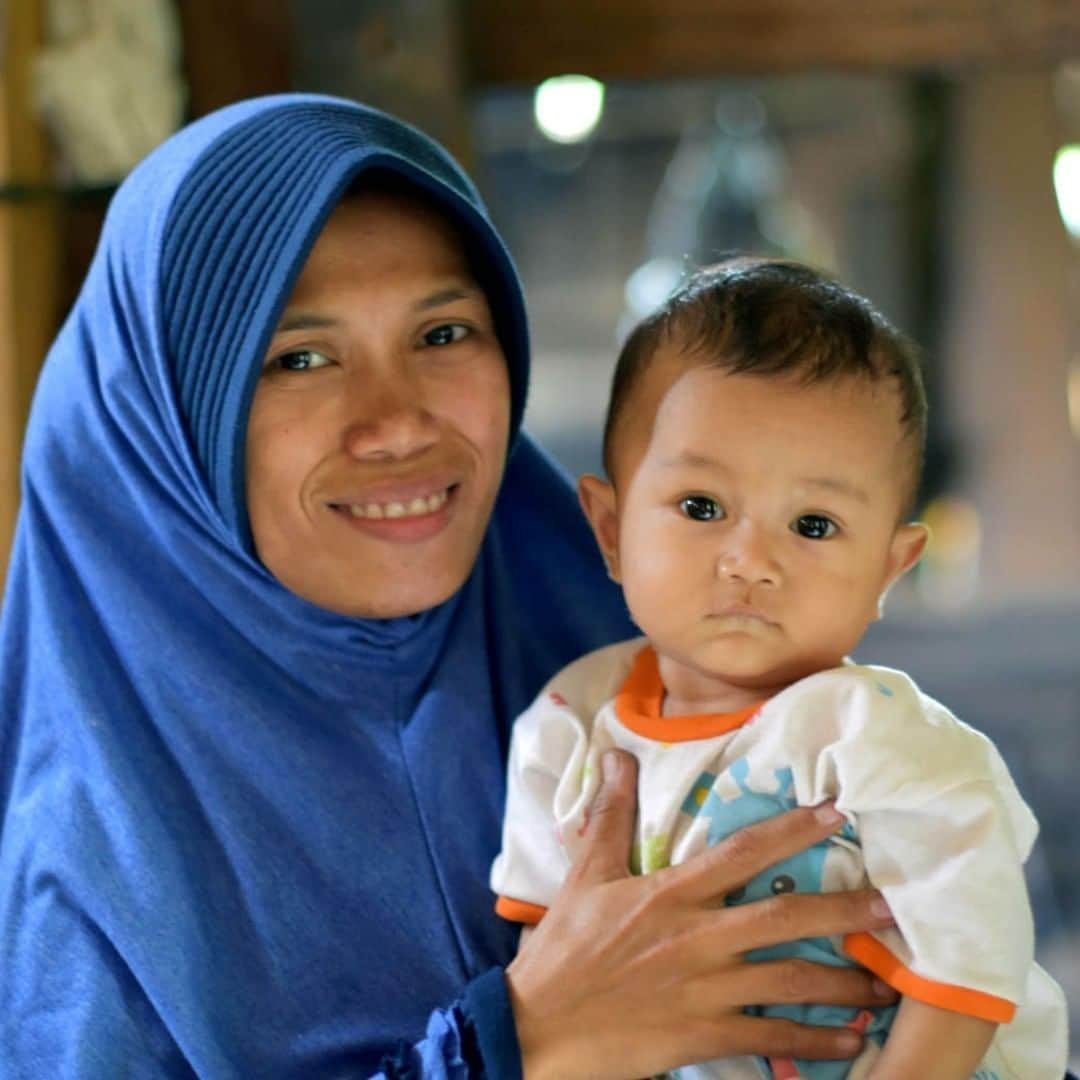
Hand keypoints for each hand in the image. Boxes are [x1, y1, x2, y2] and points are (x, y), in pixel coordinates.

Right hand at [506, 749, 897, 1079]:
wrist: (539, 1026)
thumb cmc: (564, 947)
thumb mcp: (585, 874)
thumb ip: (611, 815)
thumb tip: (615, 755)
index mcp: (670, 893)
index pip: (741, 852)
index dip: (791, 829)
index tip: (836, 811)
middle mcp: (697, 937)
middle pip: (783, 918)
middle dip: (843, 910)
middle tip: (892, 905)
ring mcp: (704, 989)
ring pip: (788, 981)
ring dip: (842, 980)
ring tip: (888, 981)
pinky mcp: (701, 1035)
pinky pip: (769, 1038)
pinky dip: (813, 1040)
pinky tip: (851, 1039)